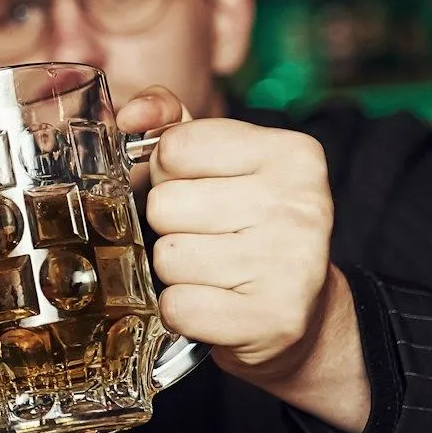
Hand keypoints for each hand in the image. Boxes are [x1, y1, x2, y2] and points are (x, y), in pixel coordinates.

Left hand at [119, 87, 354, 415]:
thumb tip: (131, 113)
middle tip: (208, 237)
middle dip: (171, 224)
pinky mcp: (273, 318)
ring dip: (175, 270)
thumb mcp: (218, 160)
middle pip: (165, 205)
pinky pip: (178, 306)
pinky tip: (214, 303)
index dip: (169, 174)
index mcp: (291, 153)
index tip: (200, 189)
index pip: (174, 148)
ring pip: (167, 257)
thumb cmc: (246, 224)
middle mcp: (300, 204)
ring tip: (213, 270)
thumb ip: (170, 121)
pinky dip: (182, 311)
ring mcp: (291, 263)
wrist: (300, 310)